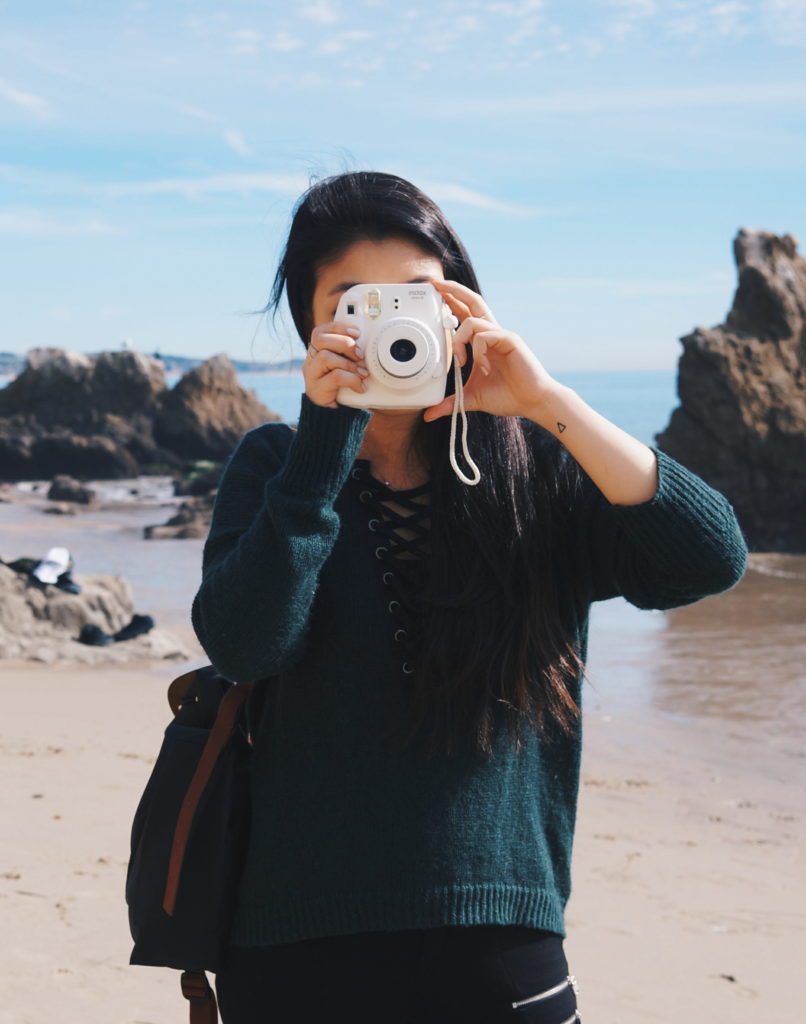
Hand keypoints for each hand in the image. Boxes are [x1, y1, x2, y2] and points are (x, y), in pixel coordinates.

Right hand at [303, 321, 367, 407]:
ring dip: (348, 363)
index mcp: (317, 353)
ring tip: (361, 373)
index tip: (356, 333)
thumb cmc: (344, 389)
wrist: (334, 417)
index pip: (320, 332)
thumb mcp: (348, 368)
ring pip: (325, 357)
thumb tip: (367, 346)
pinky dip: (352, 379)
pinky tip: (360, 386)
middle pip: (320, 340)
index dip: (338, 328)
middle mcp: (311, 362)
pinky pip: (334, 377)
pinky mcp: (316, 390)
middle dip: (344, 343)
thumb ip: (351, 356)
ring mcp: (311, 376)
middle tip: (359, 355)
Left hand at [422, 279, 558, 423]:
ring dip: (460, 340)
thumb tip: (429, 414)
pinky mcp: (510, 340)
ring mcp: (501, 335)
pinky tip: (483, 368)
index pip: (465, 314)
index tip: (435, 292)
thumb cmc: (508, 396)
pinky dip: (478, 352)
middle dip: (453, 290)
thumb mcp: (471, 399)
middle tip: (436, 284)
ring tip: (463, 362)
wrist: (532, 402)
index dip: (451, 301)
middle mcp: (492, 333)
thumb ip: (450, 404)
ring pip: (472, 321)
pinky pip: (485, 336)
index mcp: (483, 342)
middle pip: (473, 301)